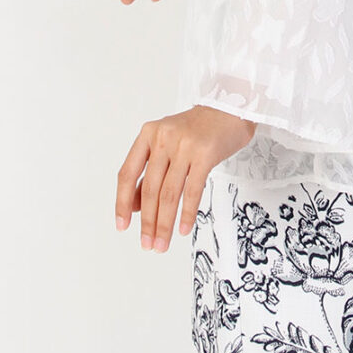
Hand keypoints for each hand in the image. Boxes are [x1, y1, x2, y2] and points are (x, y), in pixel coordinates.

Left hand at [115, 105, 256, 251]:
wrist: (231, 108)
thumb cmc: (198, 129)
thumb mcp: (167, 142)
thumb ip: (150, 169)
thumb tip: (133, 206)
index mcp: (148, 134)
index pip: (127, 174)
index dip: (122, 203)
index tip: (122, 226)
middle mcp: (163, 138)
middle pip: (149, 188)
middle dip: (147, 222)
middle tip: (148, 244)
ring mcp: (185, 145)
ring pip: (169, 193)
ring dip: (164, 224)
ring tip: (162, 243)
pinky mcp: (205, 154)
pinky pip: (192, 190)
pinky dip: (186, 213)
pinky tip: (183, 228)